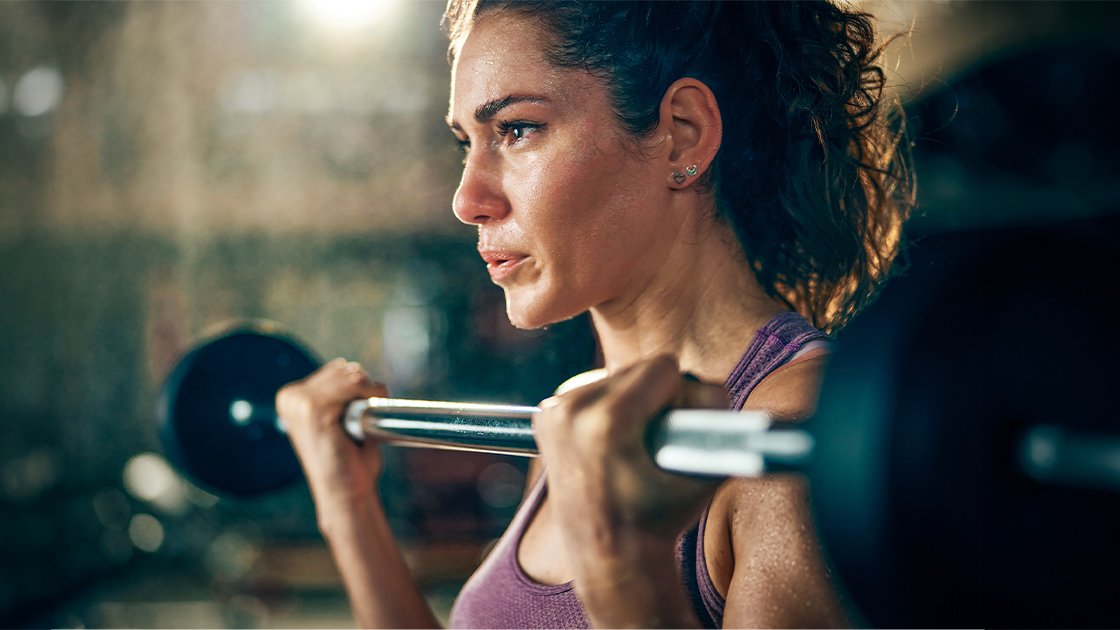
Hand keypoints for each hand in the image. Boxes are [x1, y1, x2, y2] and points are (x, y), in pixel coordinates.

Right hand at [276, 358, 386, 509]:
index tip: (361, 410)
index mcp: (291, 397)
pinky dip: (369, 396)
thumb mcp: (338, 418)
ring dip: (369, 393)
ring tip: (361, 424)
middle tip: (363, 420)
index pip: (337, 369)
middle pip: (344, 369)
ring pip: (351, 375)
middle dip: (364, 388)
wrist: (346, 492)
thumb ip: (338, 392)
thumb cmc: (348, 460)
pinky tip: (365, 419)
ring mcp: (300, 403)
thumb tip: (351, 367)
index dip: (358, 386)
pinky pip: (354, 385)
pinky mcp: (314, 410)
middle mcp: (290, 397)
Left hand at [532, 355, 727, 625]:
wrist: (608, 553)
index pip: (662, 366)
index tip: (677, 427)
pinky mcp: (544, 417)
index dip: (681, 395)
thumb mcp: (704, 472)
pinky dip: (606, 407)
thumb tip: (713, 389)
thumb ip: (718, 422)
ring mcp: (553, 413)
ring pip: (613, 377)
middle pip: (635, 370)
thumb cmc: (661, 516)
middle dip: (655, 396)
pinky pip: (590, 390)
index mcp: (608, 421)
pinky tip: (610, 441)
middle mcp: (571, 411)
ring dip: (631, 400)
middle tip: (657, 439)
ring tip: (633, 442)